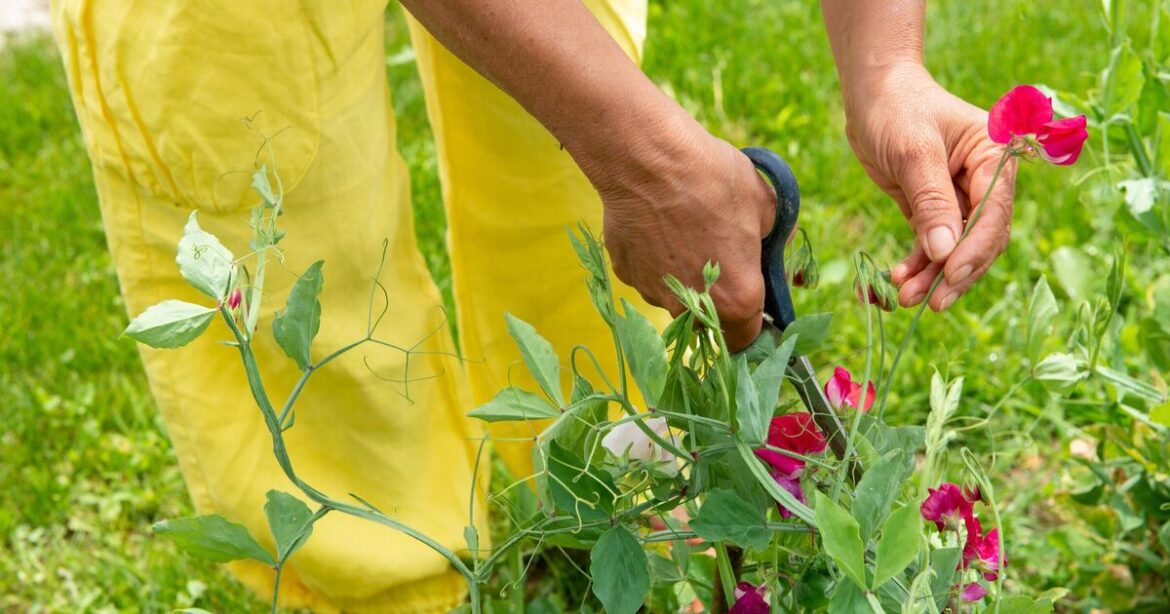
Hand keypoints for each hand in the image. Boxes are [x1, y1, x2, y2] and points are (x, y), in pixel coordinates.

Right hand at [583, 114, 776, 350]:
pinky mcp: (625, 274)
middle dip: (716, 299)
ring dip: (684, 278)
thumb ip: (775, 241)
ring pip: (676, 298)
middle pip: (709, 322)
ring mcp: (654, 293)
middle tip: (719, 256)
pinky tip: (657, 225)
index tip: (752, 300)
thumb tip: (772, 253)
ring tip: (684, 232)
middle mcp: (692, 309)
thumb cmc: (713, 179)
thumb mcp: (766, 204)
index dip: (754, 323)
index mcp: (736, 298)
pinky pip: (648, 275)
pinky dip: (655, 259)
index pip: (748, 340)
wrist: (648, 159)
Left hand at [844, 64, 1016, 310]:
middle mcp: (985, 180)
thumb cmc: (897, 109)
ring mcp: (960, 196)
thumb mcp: (913, 152)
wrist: (872, 94)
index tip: (951, 274)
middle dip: (955, 272)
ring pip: (956, 247)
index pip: (994, 211)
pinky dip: (918, 264)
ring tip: (906, 297)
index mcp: (994, 157)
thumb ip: (932, 201)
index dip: (974, 247)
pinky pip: (932, 244)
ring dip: (933, 275)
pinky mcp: (934, 208)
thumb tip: (944, 252)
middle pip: (981, 238)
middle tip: (931, 302)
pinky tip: (900, 279)